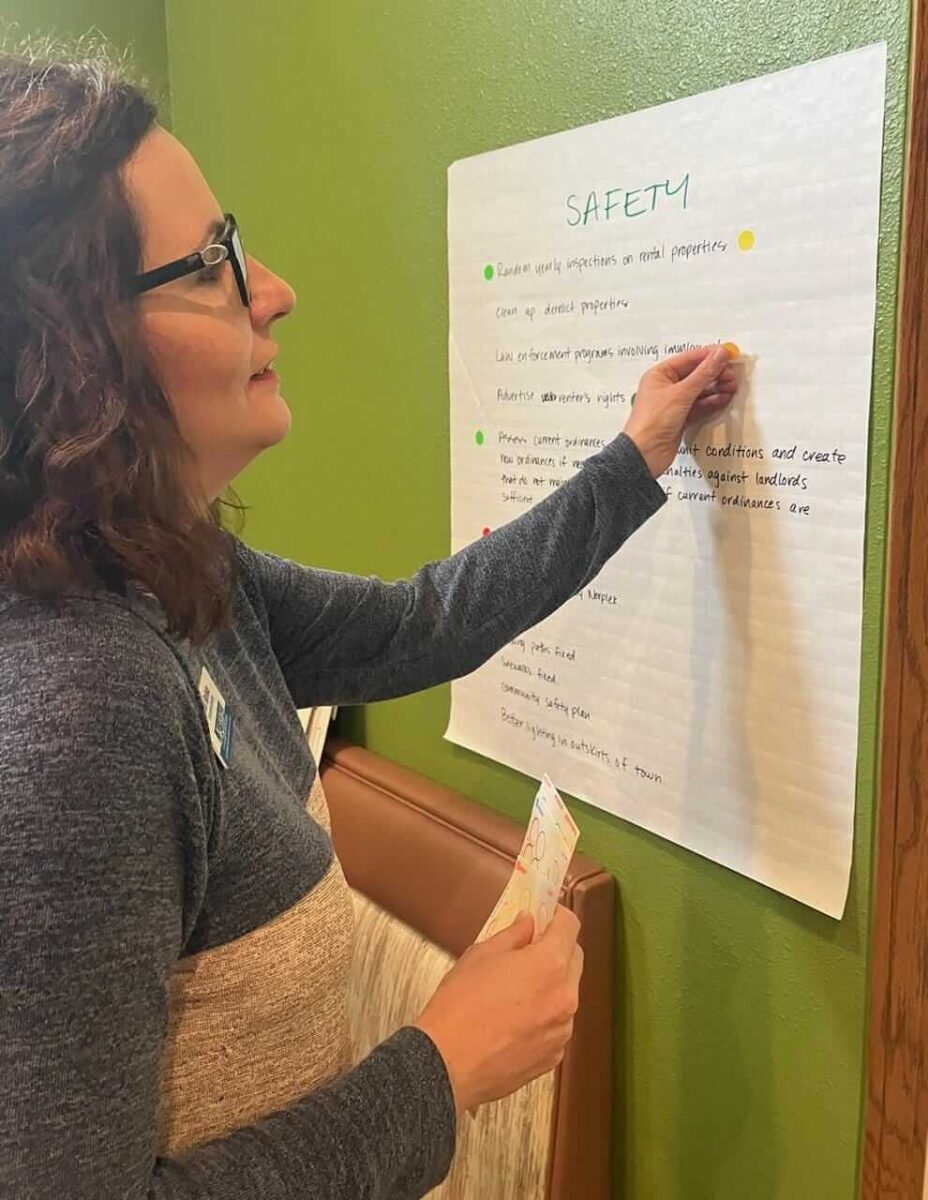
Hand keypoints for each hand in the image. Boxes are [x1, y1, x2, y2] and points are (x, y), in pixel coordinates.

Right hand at [414, 907, 583, 1113]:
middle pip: (574, 959)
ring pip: (566, 995)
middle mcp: (565, 996)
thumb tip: (528, 923)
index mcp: (550, 964)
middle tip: (528, 950)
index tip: (546, 915)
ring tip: (516, 992)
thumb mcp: (481, 955)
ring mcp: (562, 1030)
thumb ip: (513, 935)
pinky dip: (544, 1017)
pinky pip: (557, 1025)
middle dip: (556, 949)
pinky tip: (514, 1022)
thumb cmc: (459, 1005)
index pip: (570, 926)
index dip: (557, 916)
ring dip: (551, 985)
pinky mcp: (553, 1056)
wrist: (446, 1064)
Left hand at [623, 344, 737, 477]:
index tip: (729, 354)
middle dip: (715, 373)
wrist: (645, 454)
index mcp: (660, 374)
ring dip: (716, 387)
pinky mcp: (680, 418)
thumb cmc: (652, 422)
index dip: (710, 355)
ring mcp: (674, 403)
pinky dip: (712, 401)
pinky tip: (724, 398)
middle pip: (696, 374)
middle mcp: (666, 387)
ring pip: (700, 390)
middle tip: (732, 375)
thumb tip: (720, 354)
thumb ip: (703, 373)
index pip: (689, 359)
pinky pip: (700, 405)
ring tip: (732, 386)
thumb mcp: (681, 393)